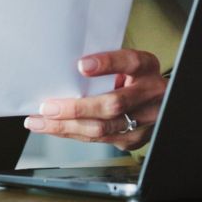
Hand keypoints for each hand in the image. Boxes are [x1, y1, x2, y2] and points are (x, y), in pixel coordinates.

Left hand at [24, 50, 164, 150]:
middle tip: (47, 107)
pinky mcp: (134, 140)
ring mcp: (144, 121)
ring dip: (66, 127)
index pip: (130, 62)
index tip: (82, 65)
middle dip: (76, 108)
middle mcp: (149, 94)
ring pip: (102, 129)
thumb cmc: (135, 78)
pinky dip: (73, 134)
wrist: (161, 102)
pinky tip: (56, 129)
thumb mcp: (127, 63)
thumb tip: (68, 69)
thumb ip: (106, 64)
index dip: (107, 64)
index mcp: (146, 68)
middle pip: (113, 104)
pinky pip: (99, 139)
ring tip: (40, 122)